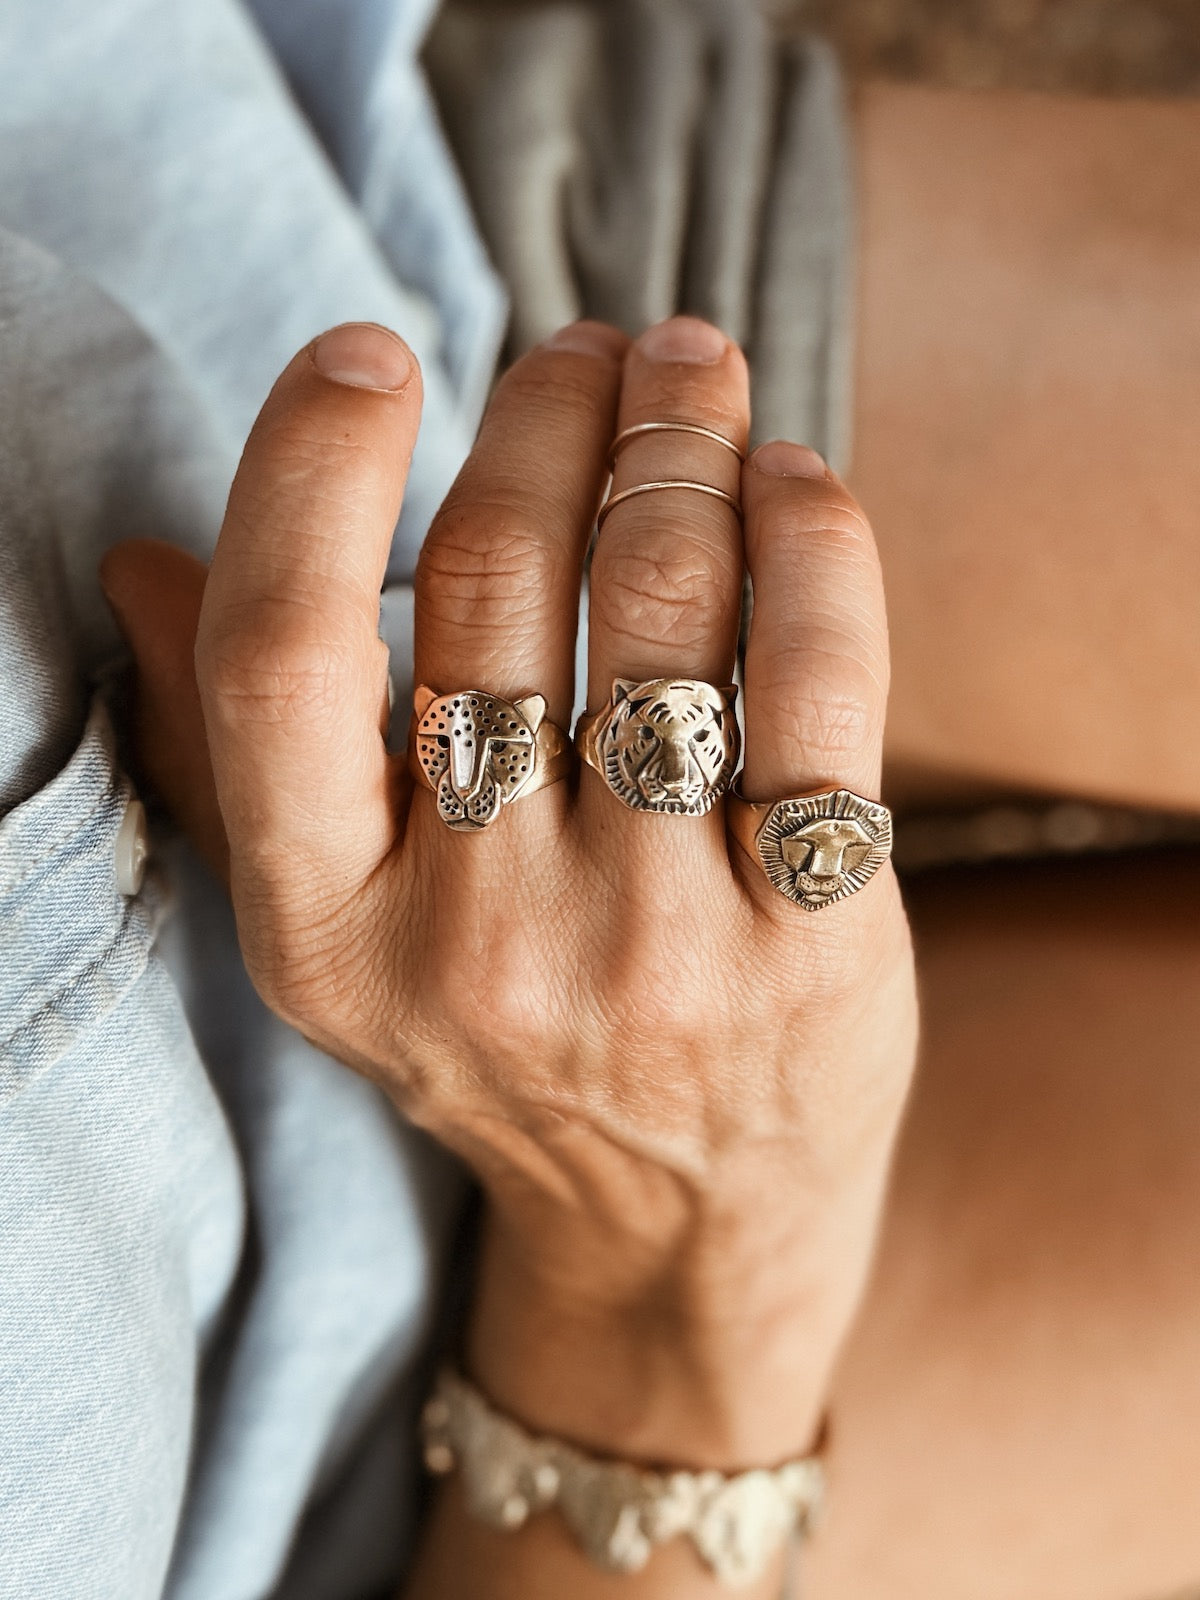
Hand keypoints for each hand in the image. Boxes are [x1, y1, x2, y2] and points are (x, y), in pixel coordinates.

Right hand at [102, 316, 916, 1469]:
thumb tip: (139, 562)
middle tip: (590, 347)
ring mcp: (655, 947)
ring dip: (679, 438)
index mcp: (326, 931)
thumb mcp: (343, 937)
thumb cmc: (503, 1038)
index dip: (308, 475)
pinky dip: (808, 536)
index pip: (278, 660)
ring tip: (688, 370)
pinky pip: (818, 678)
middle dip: (549, 416)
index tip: (367, 354)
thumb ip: (240, 757)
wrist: (689, 1222)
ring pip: (662, 604)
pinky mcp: (814, 942)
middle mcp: (479, 943)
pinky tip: (785, 478)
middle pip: (497, 586)